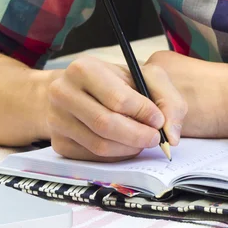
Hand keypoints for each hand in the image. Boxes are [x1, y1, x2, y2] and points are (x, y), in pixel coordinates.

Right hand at [47, 56, 187, 160]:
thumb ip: (166, 98)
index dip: (143, 113)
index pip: (117, 99)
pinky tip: (124, 145)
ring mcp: (57, 120)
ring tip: (141, 140)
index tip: (158, 120)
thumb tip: (171, 134)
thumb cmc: (113, 84)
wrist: (75, 92)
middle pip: (105, 124)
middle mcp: (63, 93)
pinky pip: (94, 158)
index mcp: (83, 69)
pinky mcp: (59, 143)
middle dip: (138, 135)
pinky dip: (116, 156)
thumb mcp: (143, 76)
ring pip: (100, 145)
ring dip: (128, 148)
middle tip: (155, 138)